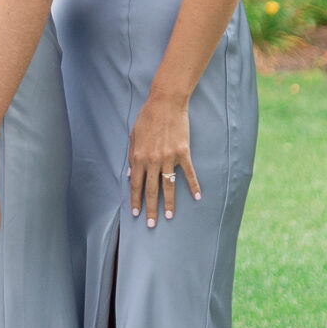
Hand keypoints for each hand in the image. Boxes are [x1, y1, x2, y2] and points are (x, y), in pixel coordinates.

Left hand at [128, 89, 200, 227]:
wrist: (166, 102)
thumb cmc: (147, 117)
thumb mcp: (133, 135)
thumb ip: (131, 156)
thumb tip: (129, 174)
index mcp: (139, 157)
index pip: (135, 184)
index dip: (135, 200)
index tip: (136, 213)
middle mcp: (153, 160)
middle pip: (151, 190)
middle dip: (151, 209)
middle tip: (151, 224)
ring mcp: (169, 157)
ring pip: (168, 186)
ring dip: (169, 203)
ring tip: (169, 217)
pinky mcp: (183, 153)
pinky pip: (188, 173)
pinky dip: (193, 186)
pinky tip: (197, 197)